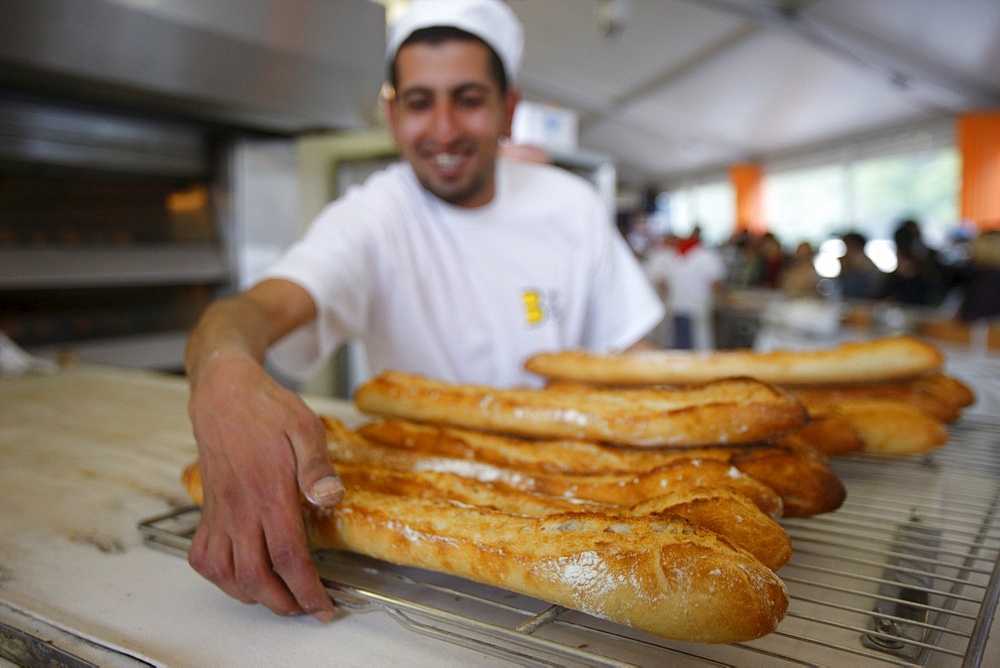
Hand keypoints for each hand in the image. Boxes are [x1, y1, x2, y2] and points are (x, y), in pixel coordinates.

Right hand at [186, 350, 342, 620]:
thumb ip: (317, 466)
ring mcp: (221, 510)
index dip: (307, 589)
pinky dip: (221, 577)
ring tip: (279, 599)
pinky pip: (203, 555)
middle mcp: (241, 508)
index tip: (323, 606)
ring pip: (227, 573)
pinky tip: (241, 577)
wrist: (223, 392)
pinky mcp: (208, 508)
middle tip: (306, 608)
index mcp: (270, 493)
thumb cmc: (267, 408)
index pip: (287, 556)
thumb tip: (330, 497)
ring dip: (252, 595)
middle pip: (256, 576)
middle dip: (283, 603)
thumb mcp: (305, 427)